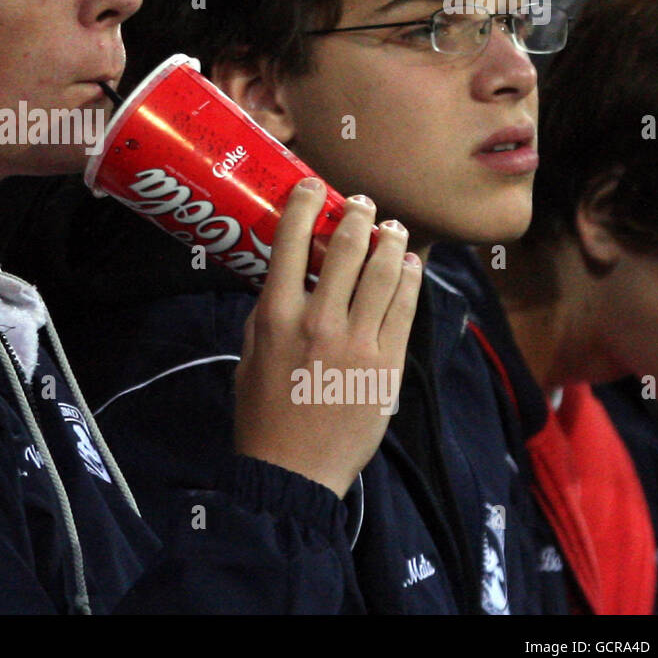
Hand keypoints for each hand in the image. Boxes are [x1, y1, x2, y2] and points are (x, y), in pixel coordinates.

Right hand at [233, 178, 420, 497]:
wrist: (292, 471)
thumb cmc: (261, 413)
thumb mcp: (248, 354)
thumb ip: (266, 313)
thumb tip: (288, 277)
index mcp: (275, 316)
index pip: (291, 242)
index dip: (305, 204)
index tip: (313, 186)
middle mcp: (318, 321)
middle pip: (347, 249)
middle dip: (358, 216)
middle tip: (363, 204)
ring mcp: (357, 343)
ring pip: (383, 273)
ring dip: (390, 242)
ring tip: (392, 229)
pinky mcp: (387, 365)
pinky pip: (405, 309)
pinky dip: (409, 280)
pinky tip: (409, 266)